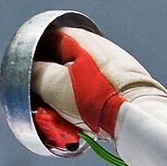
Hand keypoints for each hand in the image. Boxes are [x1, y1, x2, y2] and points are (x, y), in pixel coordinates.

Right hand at [31, 27, 166, 137]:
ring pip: (79, 85)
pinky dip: (86, 111)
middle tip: (46, 106)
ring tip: (66, 121)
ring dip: (67, 104)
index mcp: (82, 40)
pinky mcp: (123, 89)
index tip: (29, 79)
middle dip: (50, 89)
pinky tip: (85, 125)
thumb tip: (29, 73)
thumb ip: (35, 74)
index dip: (35, 59)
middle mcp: (100, 50)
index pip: (49, 40)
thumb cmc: (97, 98)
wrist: (137, 117)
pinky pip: (96, 98)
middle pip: (64, 66)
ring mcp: (114, 69)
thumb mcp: (54, 85)